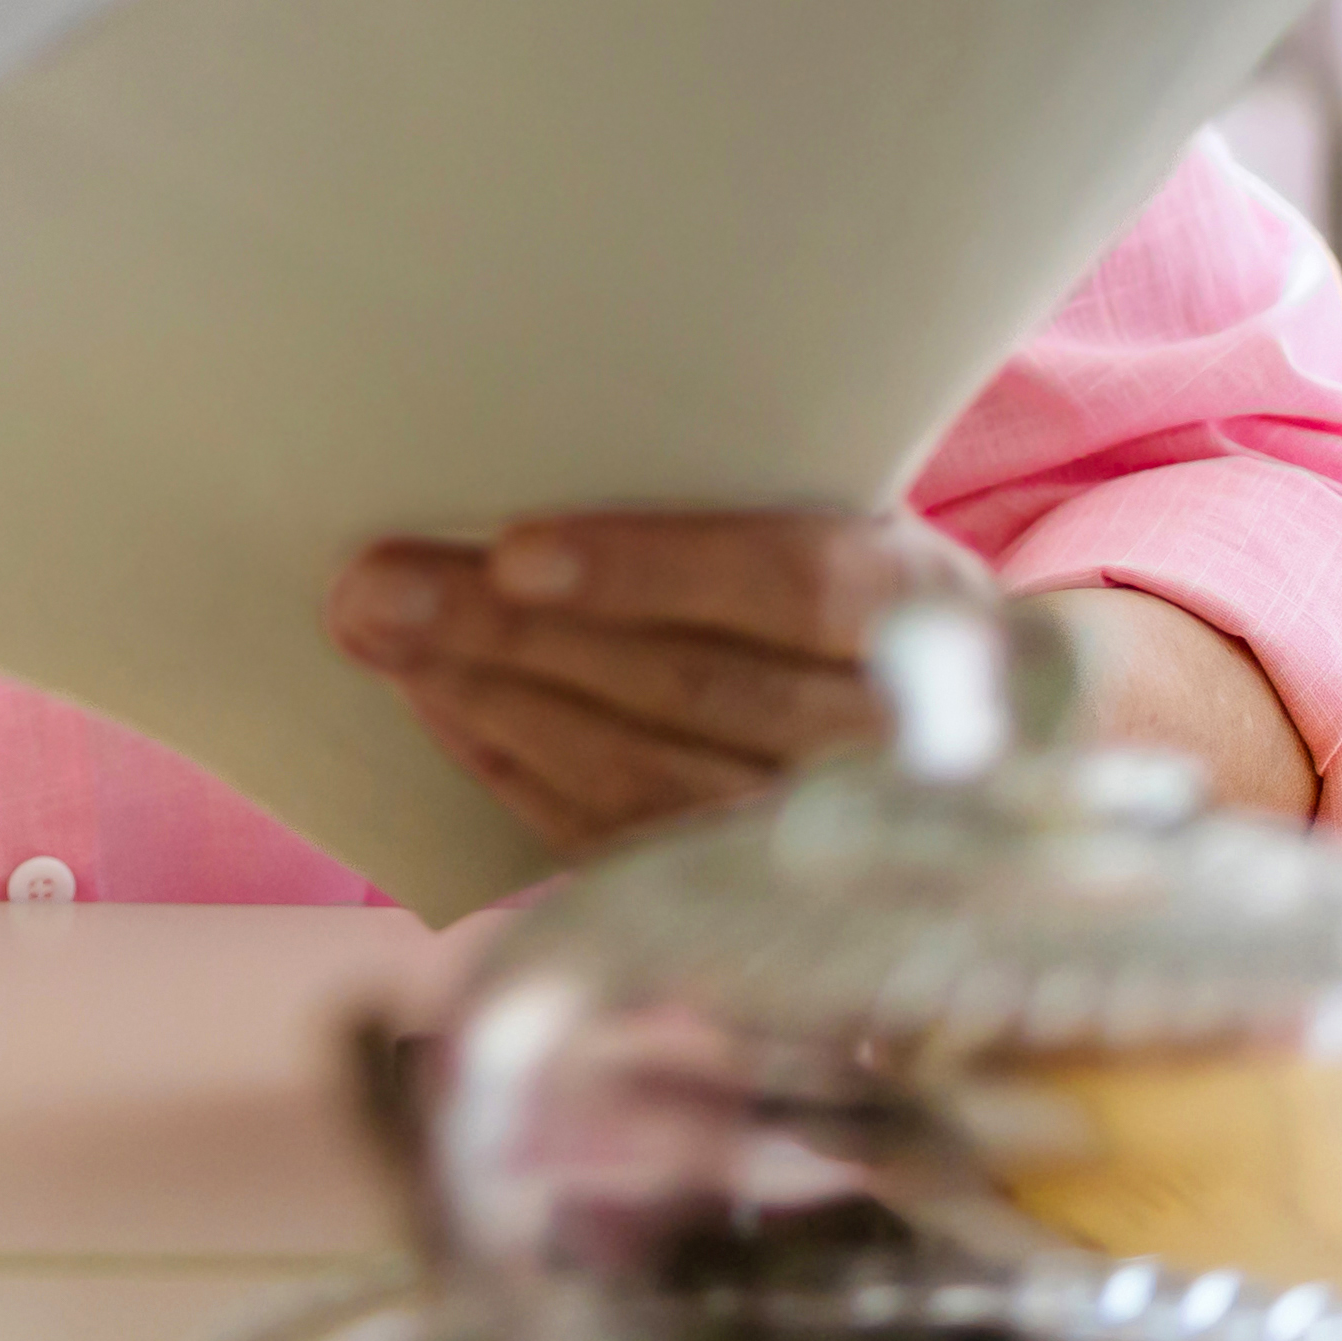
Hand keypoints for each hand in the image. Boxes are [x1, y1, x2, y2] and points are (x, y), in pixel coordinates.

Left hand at [323, 506, 992, 857]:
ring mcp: (838, 840)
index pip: (794, 584)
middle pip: (695, 688)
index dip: (652, 570)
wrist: (966, 741)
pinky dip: (517, 773)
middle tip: (375, 589)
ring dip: (496, 704)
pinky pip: (623, 847)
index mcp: (932, 606)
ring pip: (649, 781)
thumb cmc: (851, 587)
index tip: (514, 549)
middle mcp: (901, 736)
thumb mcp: (834, 512)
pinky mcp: (762, 908)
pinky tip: (441, 708)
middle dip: (514, 636)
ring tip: (384, 640)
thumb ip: (727, 490)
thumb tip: (527, 432)